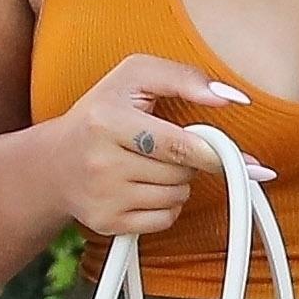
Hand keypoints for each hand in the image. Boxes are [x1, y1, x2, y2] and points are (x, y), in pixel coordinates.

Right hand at [42, 55, 268, 239]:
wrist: (54, 162)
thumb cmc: (102, 112)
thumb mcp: (135, 76)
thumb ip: (184, 77)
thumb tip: (231, 98)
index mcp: (107, 121)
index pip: (178, 145)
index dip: (214, 151)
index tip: (244, 159)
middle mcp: (101, 162)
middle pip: (180, 173)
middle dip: (189, 161)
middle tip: (170, 148)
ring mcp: (103, 197)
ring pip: (176, 197)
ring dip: (177, 183)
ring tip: (150, 165)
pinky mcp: (107, 223)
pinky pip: (164, 220)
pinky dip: (166, 206)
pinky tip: (145, 188)